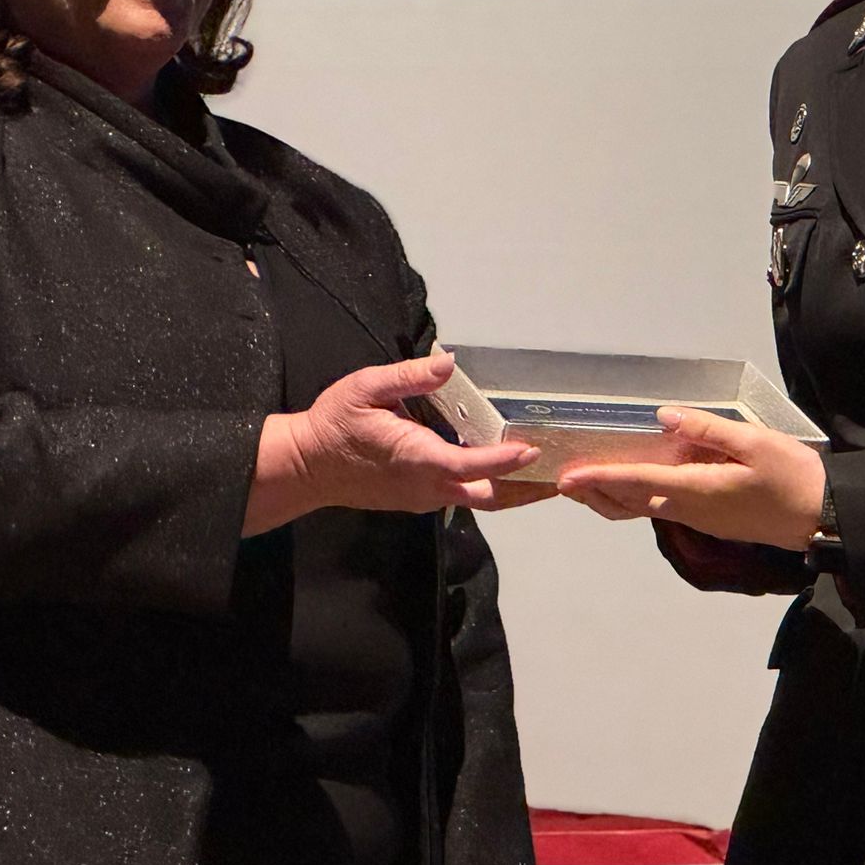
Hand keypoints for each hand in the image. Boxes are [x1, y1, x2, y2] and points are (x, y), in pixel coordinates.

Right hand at [284, 351, 545, 516]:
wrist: (305, 467)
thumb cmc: (333, 425)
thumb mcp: (366, 388)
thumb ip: (409, 377)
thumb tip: (448, 363)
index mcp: (416, 458)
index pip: (470, 465)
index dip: (504, 461)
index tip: (533, 450)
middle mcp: (425, 487)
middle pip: (488, 496)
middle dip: (524, 487)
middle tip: (559, 469)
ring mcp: (422, 498)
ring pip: (478, 501)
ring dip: (511, 490)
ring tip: (543, 471)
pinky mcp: (418, 501)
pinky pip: (461, 498)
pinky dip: (488, 488)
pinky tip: (503, 470)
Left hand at [557, 407, 826, 550]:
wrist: (823, 517)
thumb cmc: (792, 477)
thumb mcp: (753, 442)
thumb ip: (707, 429)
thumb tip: (664, 418)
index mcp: (696, 490)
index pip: (637, 484)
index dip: (600, 479)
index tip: (569, 478)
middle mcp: (691, 510)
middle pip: (632, 505)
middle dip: (596, 493)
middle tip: (565, 482)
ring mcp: (701, 519)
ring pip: (646, 510)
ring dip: (615, 499)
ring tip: (589, 484)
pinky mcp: (712, 520)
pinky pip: (664, 509)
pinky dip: (639, 498)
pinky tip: (637, 483)